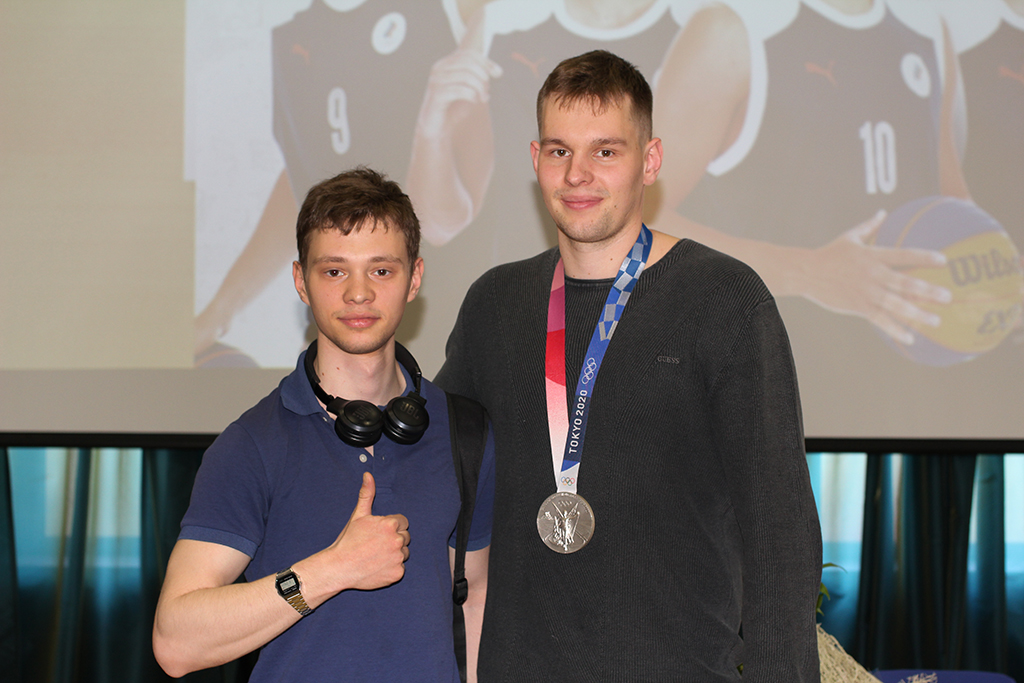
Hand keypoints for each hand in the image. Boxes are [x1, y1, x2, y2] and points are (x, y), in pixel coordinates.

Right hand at [330, 472, 410, 590]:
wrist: (339, 567)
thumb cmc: (348, 540)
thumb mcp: (358, 515)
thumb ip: (367, 494)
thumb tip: (368, 475)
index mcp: (390, 524)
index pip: (403, 522)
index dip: (391, 527)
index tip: (379, 533)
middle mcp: (397, 540)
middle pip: (405, 537)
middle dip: (394, 539)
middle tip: (376, 545)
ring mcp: (398, 558)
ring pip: (404, 553)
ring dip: (395, 554)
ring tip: (376, 556)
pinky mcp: (397, 573)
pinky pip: (400, 568)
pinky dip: (391, 568)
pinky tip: (378, 567)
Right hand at [415, 22, 500, 137]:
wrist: (438, 129)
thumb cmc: (454, 108)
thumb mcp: (470, 89)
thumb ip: (481, 78)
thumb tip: (498, 71)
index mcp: (446, 64)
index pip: (469, 54)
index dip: (486, 62)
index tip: (498, 74)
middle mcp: (439, 69)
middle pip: (468, 62)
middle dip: (483, 76)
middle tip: (487, 91)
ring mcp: (436, 82)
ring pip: (466, 75)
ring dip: (480, 88)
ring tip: (483, 98)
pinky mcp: (437, 96)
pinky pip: (460, 90)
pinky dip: (472, 95)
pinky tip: (474, 101)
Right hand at [793, 211, 952, 344]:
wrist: (807, 272)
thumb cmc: (829, 254)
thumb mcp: (850, 237)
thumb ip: (869, 226)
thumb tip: (883, 212)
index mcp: (874, 256)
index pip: (904, 255)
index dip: (924, 257)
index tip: (944, 261)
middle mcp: (874, 275)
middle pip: (905, 283)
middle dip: (928, 290)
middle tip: (947, 297)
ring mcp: (867, 292)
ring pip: (896, 304)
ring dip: (918, 313)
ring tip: (936, 320)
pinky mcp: (859, 306)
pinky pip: (881, 320)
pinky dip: (895, 329)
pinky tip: (910, 338)